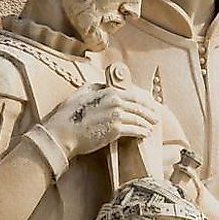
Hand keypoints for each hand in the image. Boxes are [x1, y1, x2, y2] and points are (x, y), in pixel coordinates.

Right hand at [42, 85, 159, 157]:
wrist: (62, 134)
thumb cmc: (67, 115)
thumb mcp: (79, 94)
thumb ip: (93, 88)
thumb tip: (101, 85)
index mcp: (108, 91)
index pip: (133, 94)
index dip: (144, 100)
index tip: (149, 104)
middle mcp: (115, 101)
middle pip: (139, 106)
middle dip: (150, 112)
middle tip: (156, 116)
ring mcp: (116, 115)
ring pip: (139, 118)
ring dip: (147, 123)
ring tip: (152, 126)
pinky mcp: (116, 130)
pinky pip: (135, 130)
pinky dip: (142, 132)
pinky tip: (145, 134)